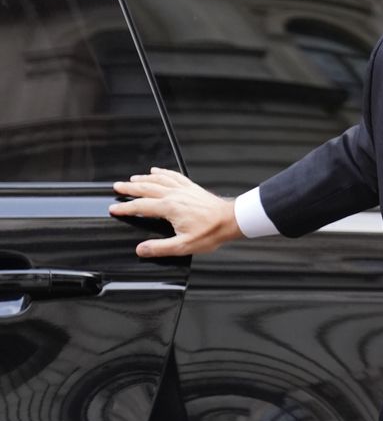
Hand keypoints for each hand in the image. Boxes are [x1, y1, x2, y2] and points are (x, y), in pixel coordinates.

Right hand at [110, 167, 242, 256]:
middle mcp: (174, 195)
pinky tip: (158, 171)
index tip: (114, 209)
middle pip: (146, 188)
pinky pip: (174, 176)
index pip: (141, 206)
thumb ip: (160, 248)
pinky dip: (163, 172)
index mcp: (169, 208)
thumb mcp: (184, 246)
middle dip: (129, 188)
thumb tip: (141, 250)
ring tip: (132, 179)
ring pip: (158, 180)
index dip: (125, 208)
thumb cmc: (211, 232)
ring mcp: (184, 189)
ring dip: (143, 179)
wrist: (232, 220)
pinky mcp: (192, 188)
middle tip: (117, 187)